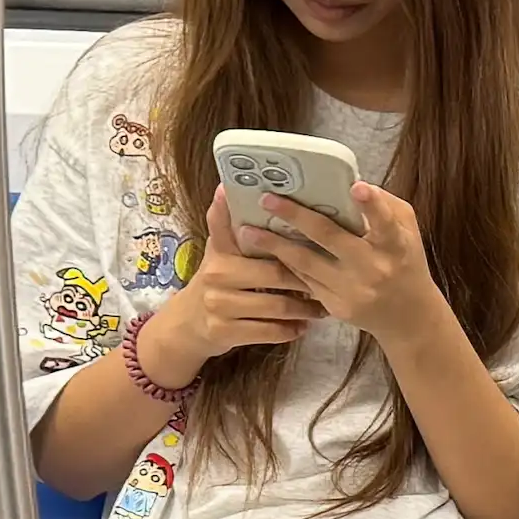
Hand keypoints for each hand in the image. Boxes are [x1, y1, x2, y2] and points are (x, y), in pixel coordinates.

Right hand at [138, 186, 319, 383]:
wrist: (190, 323)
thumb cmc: (218, 280)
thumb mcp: (220, 251)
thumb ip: (227, 225)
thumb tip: (226, 186)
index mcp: (220, 252)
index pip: (246, 235)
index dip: (272, 232)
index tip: (302, 229)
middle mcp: (217, 276)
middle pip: (274, 275)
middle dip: (304, 279)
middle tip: (329, 281)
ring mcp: (220, 306)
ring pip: (277, 307)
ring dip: (305, 309)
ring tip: (322, 307)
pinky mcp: (226, 332)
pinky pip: (270, 332)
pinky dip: (291, 330)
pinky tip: (303, 326)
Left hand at [239, 182, 443, 350]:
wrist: (409, 318)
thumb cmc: (406, 264)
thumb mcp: (408, 232)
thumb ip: (385, 207)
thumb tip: (350, 184)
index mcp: (395, 246)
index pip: (386, 223)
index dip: (372, 205)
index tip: (357, 188)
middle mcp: (374, 268)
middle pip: (330, 238)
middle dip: (296, 216)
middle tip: (267, 199)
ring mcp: (353, 290)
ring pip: (307, 262)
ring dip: (275, 244)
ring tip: (248, 230)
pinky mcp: (338, 307)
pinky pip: (305, 280)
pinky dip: (285, 263)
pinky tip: (267, 251)